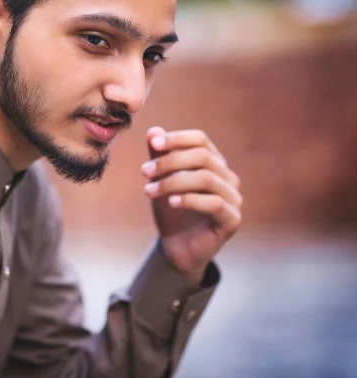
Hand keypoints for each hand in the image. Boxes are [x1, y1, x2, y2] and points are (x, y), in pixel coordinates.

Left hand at [141, 126, 241, 285]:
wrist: (176, 247)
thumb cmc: (171, 211)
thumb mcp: (160, 180)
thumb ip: (159, 156)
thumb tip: (153, 131)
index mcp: (214, 163)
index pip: (201, 140)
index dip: (178, 139)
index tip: (154, 144)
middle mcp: (228, 178)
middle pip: (203, 157)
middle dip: (170, 161)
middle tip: (145, 172)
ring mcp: (233, 199)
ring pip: (206, 179)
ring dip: (173, 181)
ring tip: (149, 190)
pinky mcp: (232, 220)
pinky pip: (214, 203)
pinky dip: (189, 199)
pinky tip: (170, 202)